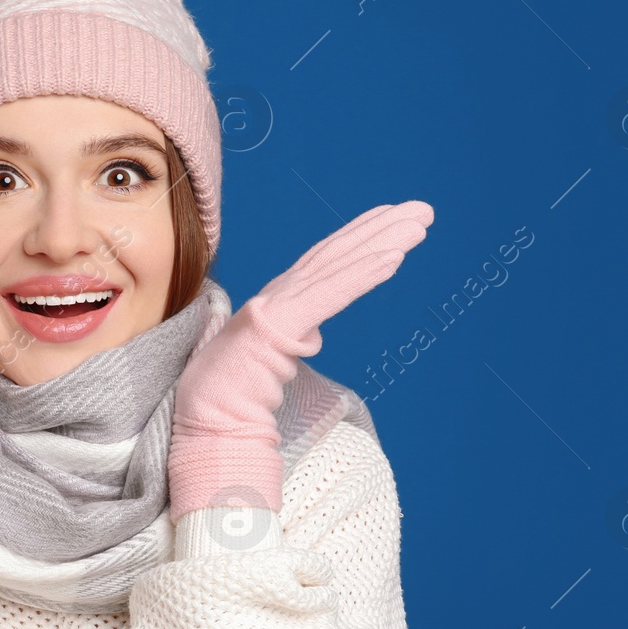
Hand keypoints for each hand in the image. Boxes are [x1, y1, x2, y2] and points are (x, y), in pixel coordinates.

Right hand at [166, 201, 432, 522]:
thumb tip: (312, 336)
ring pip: (337, 266)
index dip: (360, 234)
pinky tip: (393, 257)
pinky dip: (362, 274)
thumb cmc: (232, 398)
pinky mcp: (277, 326)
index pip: (325, 260)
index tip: (396, 217)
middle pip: (336, 253)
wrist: (204, 418)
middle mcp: (277, 295)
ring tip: (419, 224)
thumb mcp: (272, 359)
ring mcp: (274, 307)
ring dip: (381, 242)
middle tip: (423, 210)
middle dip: (380, 228)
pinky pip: (329, 295)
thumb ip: (293, 340)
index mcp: (277, 302)